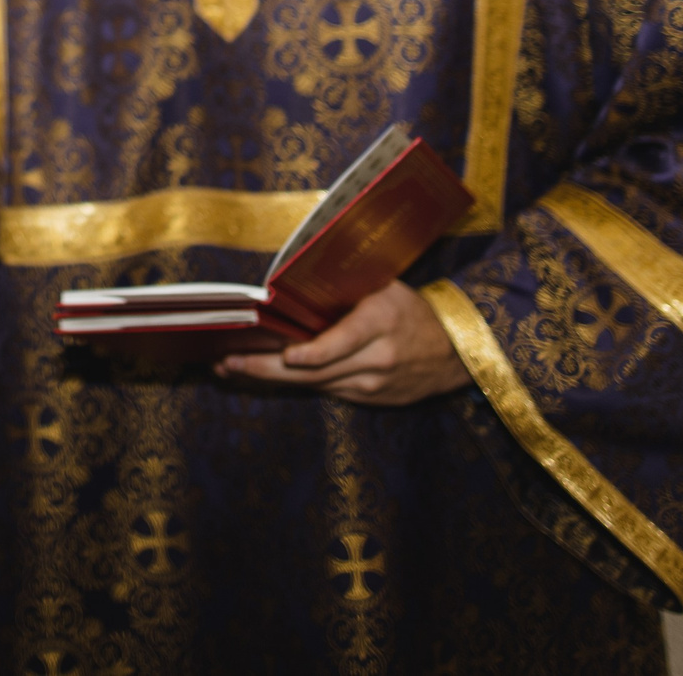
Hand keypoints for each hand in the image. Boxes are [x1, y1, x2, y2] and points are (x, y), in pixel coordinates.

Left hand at [216, 281, 469, 405]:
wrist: (455, 354)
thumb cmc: (411, 310)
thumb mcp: (385, 288)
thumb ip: (346, 290)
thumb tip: (292, 282)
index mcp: (380, 322)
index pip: (342, 342)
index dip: (313, 353)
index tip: (286, 355)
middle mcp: (377, 358)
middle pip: (316, 369)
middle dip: (267, 368)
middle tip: (228, 362)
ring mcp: (374, 385)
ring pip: (315, 384)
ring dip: (271, 378)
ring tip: (231, 369)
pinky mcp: (371, 400)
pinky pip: (327, 391)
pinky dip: (296, 384)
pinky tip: (265, 376)